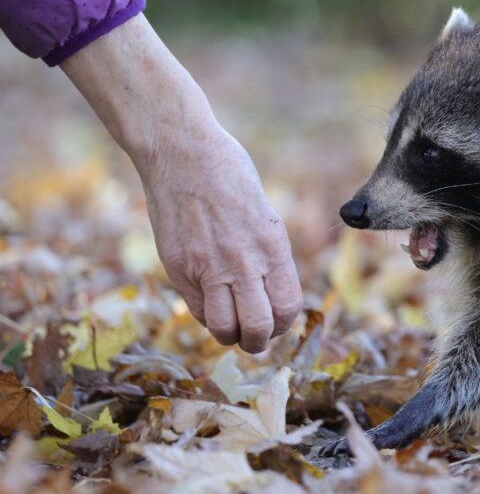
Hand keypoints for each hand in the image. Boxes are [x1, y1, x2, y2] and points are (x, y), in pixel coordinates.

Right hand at [60, 14, 302, 350]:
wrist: (183, 152)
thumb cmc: (229, 174)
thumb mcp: (263, 212)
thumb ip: (267, 252)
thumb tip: (269, 289)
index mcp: (272, 245)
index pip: (287, 306)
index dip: (284, 324)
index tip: (278, 322)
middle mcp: (243, 261)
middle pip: (258, 327)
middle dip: (259, 341)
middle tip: (255, 338)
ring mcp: (207, 266)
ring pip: (223, 328)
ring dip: (230, 335)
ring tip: (231, 327)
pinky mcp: (177, 266)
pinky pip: (196, 309)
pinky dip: (206, 316)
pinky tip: (210, 304)